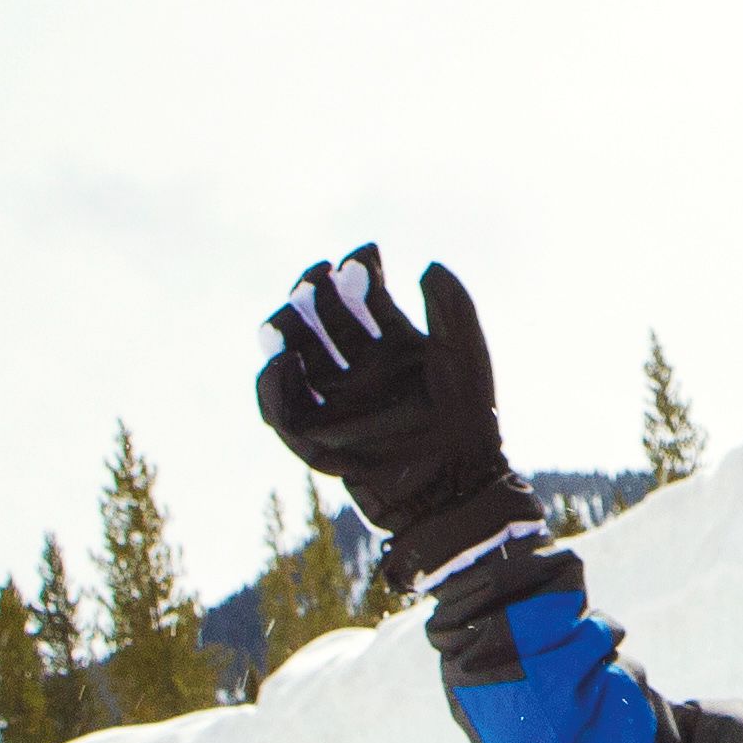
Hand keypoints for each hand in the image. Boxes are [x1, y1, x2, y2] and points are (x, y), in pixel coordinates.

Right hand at [254, 248, 538, 587]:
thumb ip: (451, 307)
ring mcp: (341, 403)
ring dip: (285, 330)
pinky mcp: (320, 438)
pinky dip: (273, 387)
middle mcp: (365, 372)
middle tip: (316, 277)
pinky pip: (283, 410)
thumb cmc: (469, 423)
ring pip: (297, 356)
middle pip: (324, 321)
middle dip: (314, 294)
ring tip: (289, 314)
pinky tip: (286, 363)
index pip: (367, 300)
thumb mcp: (465, 357)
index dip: (359, 272)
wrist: (456, 486)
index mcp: (399, 349)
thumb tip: (426, 264)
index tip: (363, 256)